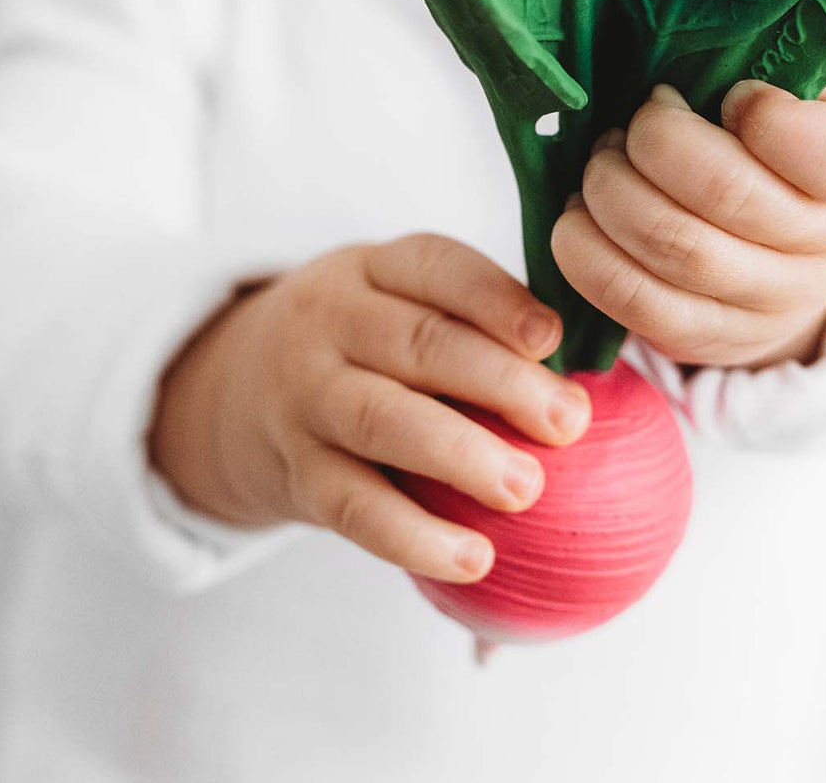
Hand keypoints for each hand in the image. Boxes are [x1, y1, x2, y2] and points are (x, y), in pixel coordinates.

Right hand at [147, 234, 591, 583]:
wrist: (232, 391)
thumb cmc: (364, 345)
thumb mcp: (397, 304)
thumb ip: (473, 325)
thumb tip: (592, 377)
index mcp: (374, 269)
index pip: (436, 268)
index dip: (496, 299)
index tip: (553, 339)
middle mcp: (332, 323)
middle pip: (419, 344)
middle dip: (500, 382)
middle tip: (568, 423)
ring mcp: (306, 397)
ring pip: (383, 420)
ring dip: (461, 455)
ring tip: (527, 489)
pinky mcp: (296, 474)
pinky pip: (353, 507)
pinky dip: (413, 536)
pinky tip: (473, 558)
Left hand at [550, 80, 825, 369]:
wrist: (798, 264)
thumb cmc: (789, 159)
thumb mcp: (809, 107)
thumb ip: (771, 78)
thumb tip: (681, 46)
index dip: (759, 110)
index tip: (732, 96)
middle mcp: (823, 252)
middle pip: (722, 191)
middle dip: (654, 140)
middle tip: (636, 121)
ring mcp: (765, 305)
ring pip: (670, 245)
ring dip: (610, 188)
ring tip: (603, 160)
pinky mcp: (703, 337)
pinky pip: (632, 300)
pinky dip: (586, 249)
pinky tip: (579, 214)